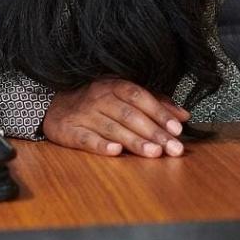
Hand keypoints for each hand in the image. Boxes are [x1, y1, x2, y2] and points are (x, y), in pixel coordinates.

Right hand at [42, 79, 190, 157]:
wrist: (56, 106)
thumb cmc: (97, 102)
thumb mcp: (124, 96)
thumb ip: (155, 103)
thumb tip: (184, 116)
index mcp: (114, 85)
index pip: (140, 97)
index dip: (159, 112)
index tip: (177, 129)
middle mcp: (99, 98)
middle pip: (129, 115)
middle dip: (154, 132)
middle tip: (173, 148)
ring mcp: (84, 114)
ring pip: (112, 128)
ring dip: (135, 141)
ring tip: (154, 153)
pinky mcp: (69, 131)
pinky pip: (86, 139)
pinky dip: (101, 145)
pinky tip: (116, 152)